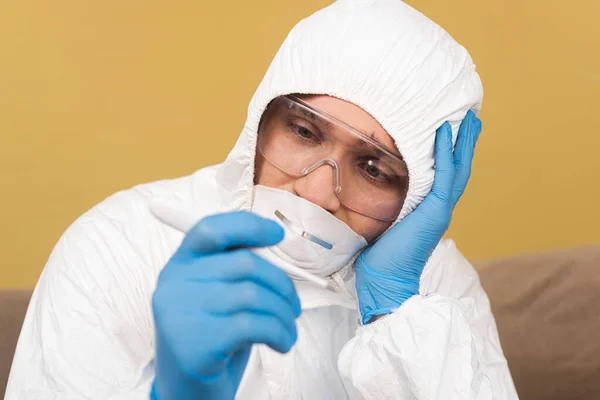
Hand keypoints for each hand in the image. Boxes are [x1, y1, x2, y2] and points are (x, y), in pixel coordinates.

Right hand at [151, 212, 301, 399]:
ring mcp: (180, 313)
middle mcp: (173, 284)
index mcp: (180, 264)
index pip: (211, 229)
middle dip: (281, 284)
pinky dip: (280, 333)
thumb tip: (277, 247)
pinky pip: (254, 325)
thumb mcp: (218, 296)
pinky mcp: (195, 343)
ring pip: (253, 295)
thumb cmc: (211, 338)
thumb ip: (236, 270)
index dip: (248, 226)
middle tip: (293, 306)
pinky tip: (282, 343)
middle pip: (244, 264)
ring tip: (288, 329)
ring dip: (283, 313)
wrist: (187, 392)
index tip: (277, 234)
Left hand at [355, 111, 481, 323]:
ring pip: (458, 169)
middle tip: (472, 118)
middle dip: (465, 143)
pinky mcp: (434, 211)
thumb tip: (375, 190)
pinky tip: (444, 132)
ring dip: (463, 142)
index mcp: (430, 210)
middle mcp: (440, 208)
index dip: (452, 154)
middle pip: (459, 169)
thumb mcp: (386, 222)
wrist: (384, 281)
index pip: (446, 177)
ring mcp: (440, 209)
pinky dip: (445, 153)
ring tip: (470, 119)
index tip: (453, 132)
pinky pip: (443, 176)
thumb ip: (390, 206)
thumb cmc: (380, 257)